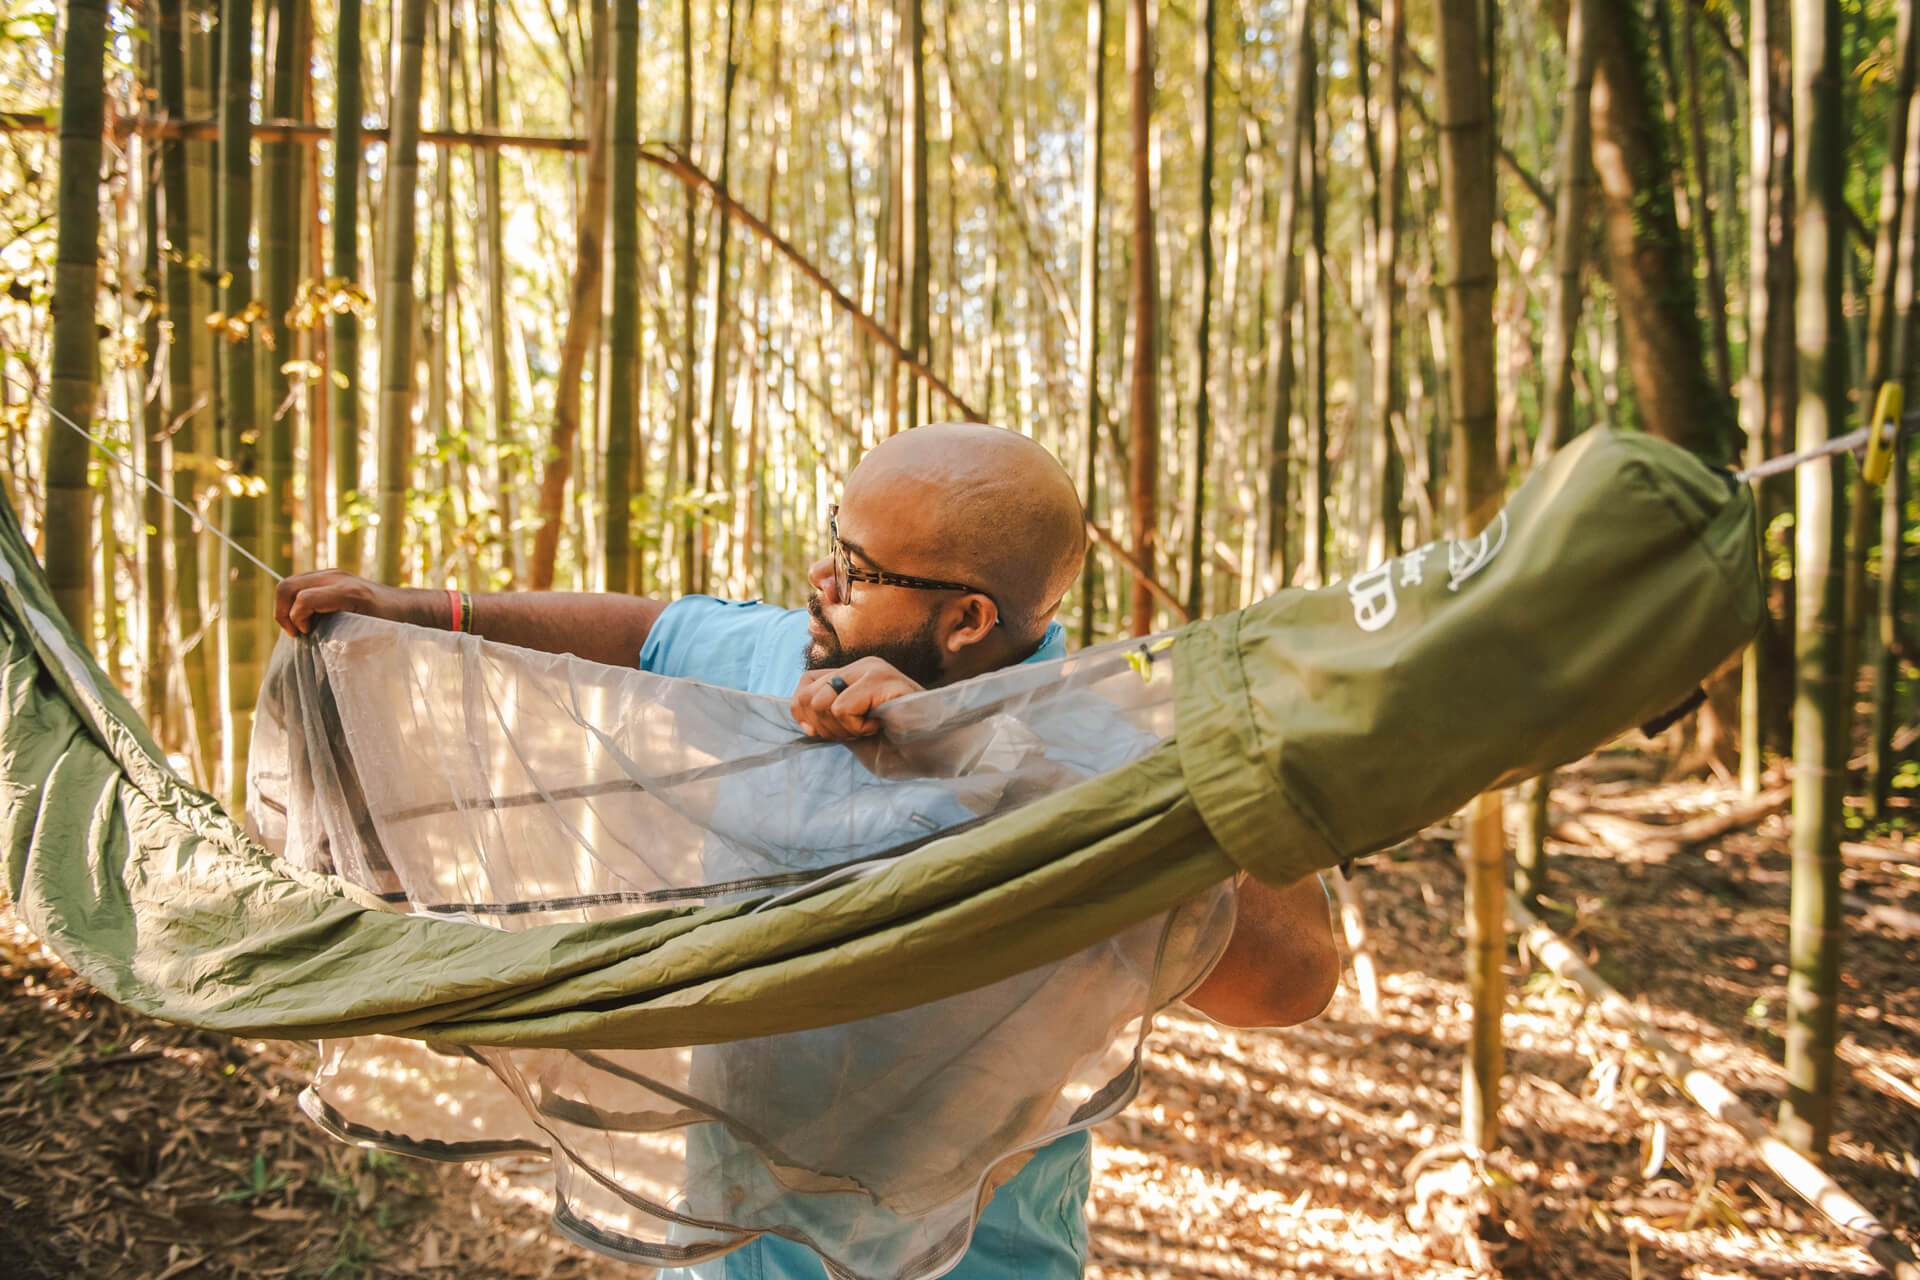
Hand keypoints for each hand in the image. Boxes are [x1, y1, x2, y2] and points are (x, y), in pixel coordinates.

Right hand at [274, 569, 429, 637]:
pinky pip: (299, 584)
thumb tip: (313, 644)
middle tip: (296, 633)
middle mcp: (336, 577)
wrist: (404, 606)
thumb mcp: (371, 634)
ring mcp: (331, 573)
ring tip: (300, 626)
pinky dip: (294, 601)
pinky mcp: (328, 575)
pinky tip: (307, 617)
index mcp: (348, 592)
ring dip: (286, 606)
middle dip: (283, 613)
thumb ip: (345, 638)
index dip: (297, 620)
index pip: (304, 599)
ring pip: (289, 583)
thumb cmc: (390, 625)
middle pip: (287, 586)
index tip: (307, 635)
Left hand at [790, 657, 924, 739]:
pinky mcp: (880, 680)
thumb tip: (800, 717)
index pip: (806, 682)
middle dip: (824, 727)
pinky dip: (856, 728)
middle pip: (807, 696)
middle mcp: (862, 665)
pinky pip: (841, 708)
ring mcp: (873, 670)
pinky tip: (879, 726)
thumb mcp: (852, 729)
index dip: (803, 712)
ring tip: (869, 729)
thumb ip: (828, 717)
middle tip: (855, 733)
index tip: (824, 734)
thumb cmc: (896, 744)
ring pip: (820, 703)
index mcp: (855, 672)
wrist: (932, 751)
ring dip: (842, 729)